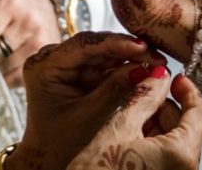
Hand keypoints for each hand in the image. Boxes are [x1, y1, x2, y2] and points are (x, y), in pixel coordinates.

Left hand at [6, 33, 170, 169]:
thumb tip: (144, 68)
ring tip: (156, 63)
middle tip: (157, 56)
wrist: (50, 159)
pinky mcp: (81, 73)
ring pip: (105, 54)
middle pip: (96, 47)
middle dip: (128, 51)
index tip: (141, 46)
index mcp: (44, 67)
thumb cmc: (59, 143)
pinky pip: (106, 66)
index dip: (115, 43)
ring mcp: (68, 66)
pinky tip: (145, 69)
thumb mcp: (89, 116)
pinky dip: (125, 69)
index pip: (83, 45)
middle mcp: (53, 60)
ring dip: (130, 59)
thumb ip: (115, 89)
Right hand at [57, 62, 201, 169]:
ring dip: (159, 123)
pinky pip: (166, 157)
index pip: (200, 113)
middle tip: (148, 90)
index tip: (175, 78)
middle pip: (189, 127)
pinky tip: (133, 132)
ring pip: (176, 142)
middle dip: (168, 105)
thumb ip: (143, 98)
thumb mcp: (119, 128)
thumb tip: (158, 78)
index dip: (188, 90)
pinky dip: (155, 141)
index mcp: (181, 154)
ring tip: (135, 110)